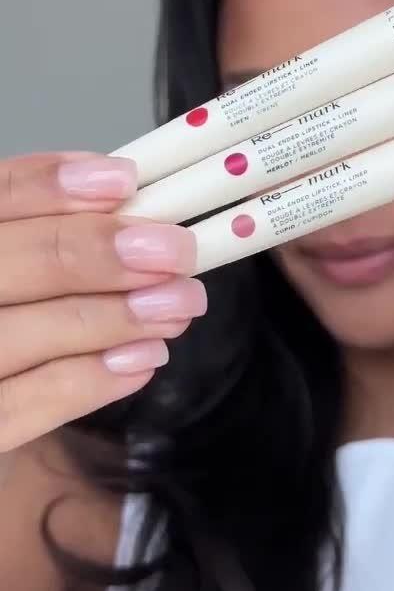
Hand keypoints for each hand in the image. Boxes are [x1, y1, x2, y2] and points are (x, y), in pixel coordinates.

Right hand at [0, 152, 206, 451]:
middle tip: (175, 251)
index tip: (124, 181)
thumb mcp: (27, 261)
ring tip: (179, 305)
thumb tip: (124, 187)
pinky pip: (18, 409)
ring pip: (14, 336)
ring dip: (110, 317)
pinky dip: (87, 381)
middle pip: (2, 264)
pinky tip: (146, 358)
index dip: (49, 186)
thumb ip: (58, 225)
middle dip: (95, 253)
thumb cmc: (16, 314)